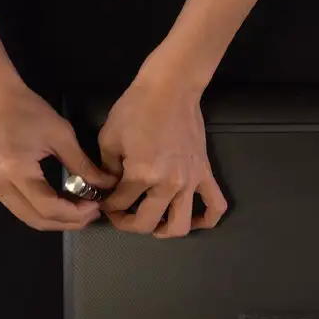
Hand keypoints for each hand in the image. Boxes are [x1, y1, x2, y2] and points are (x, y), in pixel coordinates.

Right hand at [0, 81, 115, 229]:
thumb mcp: (61, 134)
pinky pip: (18, 206)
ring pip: (27, 217)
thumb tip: (106, 184)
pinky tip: (61, 202)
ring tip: (80, 210)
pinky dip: (41, 209)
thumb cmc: (25, 108)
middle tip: (91, 214)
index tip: (97, 207)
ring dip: (55, 219)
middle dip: (67, 222)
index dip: (76, 213)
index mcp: (15, 171)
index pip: (49, 208)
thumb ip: (83, 165)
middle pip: (36, 220)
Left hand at [98, 81, 227, 237]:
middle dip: (127, 224)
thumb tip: (110, 188)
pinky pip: (215, 205)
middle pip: (147, 222)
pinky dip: (206, 220)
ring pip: (181, 224)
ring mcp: (190, 181)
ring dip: (164, 231)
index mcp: (142, 173)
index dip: (107, 206)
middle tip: (120, 216)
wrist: (171, 88)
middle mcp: (168, 183)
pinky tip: (193, 220)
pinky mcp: (205, 173)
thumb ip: (107, 169)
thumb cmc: (137, 107)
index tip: (104, 202)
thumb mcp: (109, 137)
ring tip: (155, 225)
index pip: (119, 204)